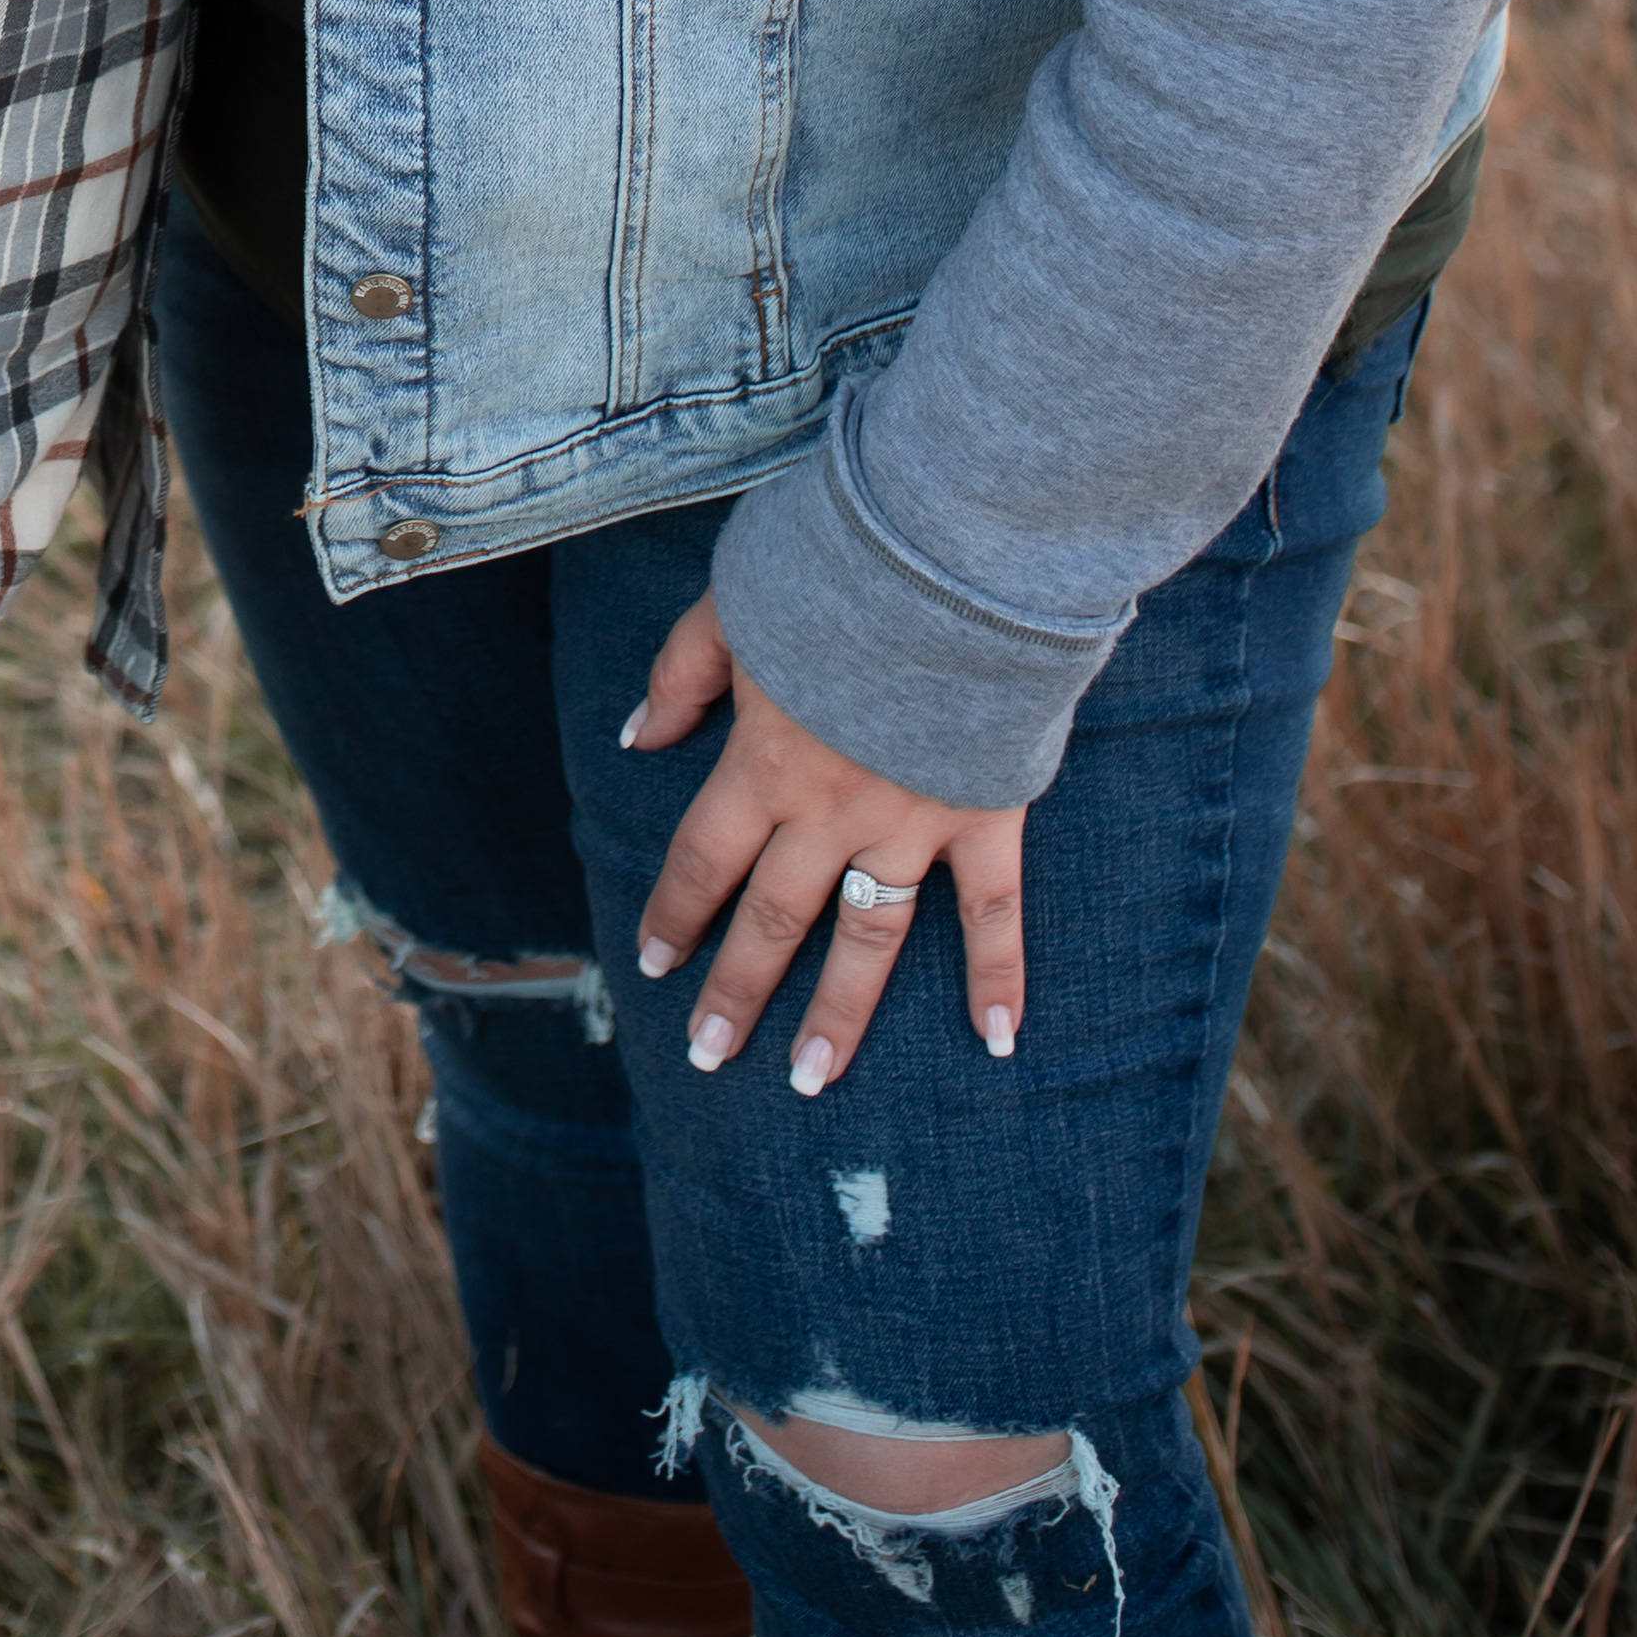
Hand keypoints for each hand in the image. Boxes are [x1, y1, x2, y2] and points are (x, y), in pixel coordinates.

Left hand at [624, 591, 1026, 1092]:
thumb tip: (638, 739)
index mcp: (763, 763)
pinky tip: (997, 1039)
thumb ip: (680, 676)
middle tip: (711, 1056)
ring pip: (869, 939)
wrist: (948, 557)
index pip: (704, 860)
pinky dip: (999, 974)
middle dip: (737, 990)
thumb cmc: (833, 569)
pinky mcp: (986, 817)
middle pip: (774, 919)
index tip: (654, 964)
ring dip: (838, 1014)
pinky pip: (993, 911)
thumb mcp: (730, 605)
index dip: (675, 913)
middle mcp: (830, 812)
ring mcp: (911, 824)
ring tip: (811, 1079)